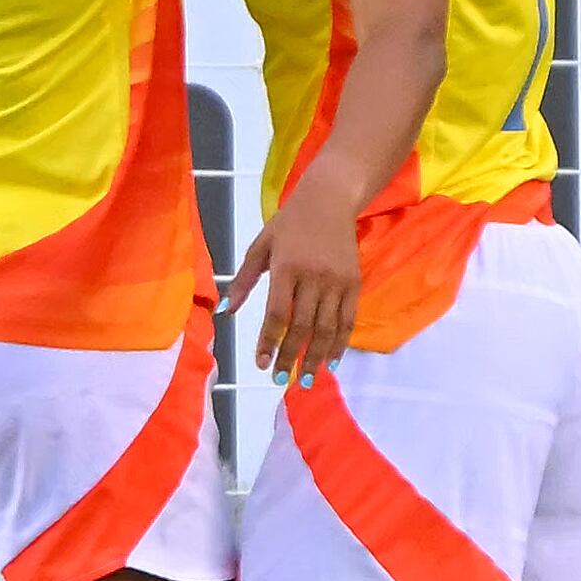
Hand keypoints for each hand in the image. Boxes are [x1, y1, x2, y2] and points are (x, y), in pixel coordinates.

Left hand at [229, 181, 361, 383]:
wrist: (329, 201)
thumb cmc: (288, 224)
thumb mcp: (260, 245)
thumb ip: (244, 279)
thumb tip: (226, 310)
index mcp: (285, 268)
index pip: (276, 313)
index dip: (268, 341)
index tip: (260, 363)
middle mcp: (313, 277)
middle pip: (302, 326)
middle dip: (290, 356)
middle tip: (280, 380)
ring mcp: (336, 282)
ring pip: (327, 328)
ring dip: (316, 357)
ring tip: (306, 379)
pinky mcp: (354, 283)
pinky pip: (348, 320)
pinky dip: (340, 343)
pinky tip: (331, 361)